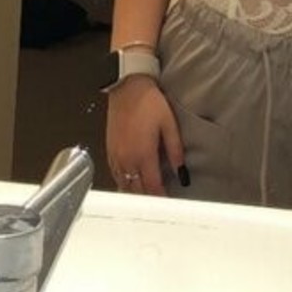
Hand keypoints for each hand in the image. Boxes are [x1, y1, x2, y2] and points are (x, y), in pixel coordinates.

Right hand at [105, 76, 185, 196]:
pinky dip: (123, 183)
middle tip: (157, 203)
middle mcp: (127, 159)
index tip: (167, 203)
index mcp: (144, 154)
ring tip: (145, 198)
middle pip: (137, 190)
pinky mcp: (109, 151)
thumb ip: (175, 151)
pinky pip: (115, 175)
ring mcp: (116, 156)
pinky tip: (129, 184)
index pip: (152, 187)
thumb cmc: (149, 102)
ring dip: (134, 194)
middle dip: (147, 199)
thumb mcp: (169, 124)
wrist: (128, 88)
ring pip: (124, 186)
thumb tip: (181, 171)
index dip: (160, 198)